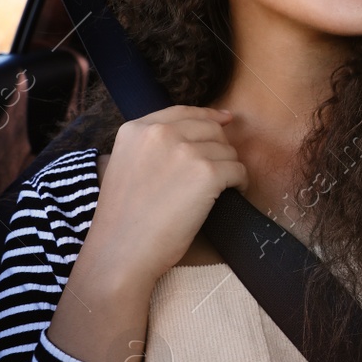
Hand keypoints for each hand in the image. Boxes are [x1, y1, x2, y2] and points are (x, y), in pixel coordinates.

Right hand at [86, 106, 248, 288]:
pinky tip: (231, 194)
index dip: (209, 115)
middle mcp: (160, 133)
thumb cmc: (124, 218)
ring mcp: (185, 151)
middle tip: (218, 171)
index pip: (183, 111)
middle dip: (220, 148)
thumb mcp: (126, 165)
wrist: (121, 250)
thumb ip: (153, 146)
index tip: (226, 120)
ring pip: (227, 150)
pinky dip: (240, 183)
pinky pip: (238, 170)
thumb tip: (194, 134)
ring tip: (218, 190)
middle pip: (211, 129)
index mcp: (136, 129)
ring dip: (229, 169)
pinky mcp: (207, 172)